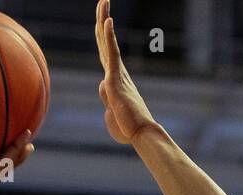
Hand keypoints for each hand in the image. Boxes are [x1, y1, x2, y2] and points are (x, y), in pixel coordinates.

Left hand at [95, 0, 157, 145]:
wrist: (140, 134)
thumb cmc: (128, 128)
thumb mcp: (112, 113)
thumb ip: (107, 98)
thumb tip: (104, 87)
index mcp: (115, 79)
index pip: (106, 52)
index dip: (103, 34)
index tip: (103, 18)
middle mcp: (117, 72)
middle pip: (106, 41)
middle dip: (103, 20)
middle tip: (103, 1)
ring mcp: (117, 73)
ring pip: (107, 42)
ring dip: (104, 20)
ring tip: (103, 1)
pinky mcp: (116, 78)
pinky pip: (112, 53)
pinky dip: (109, 36)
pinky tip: (107, 21)